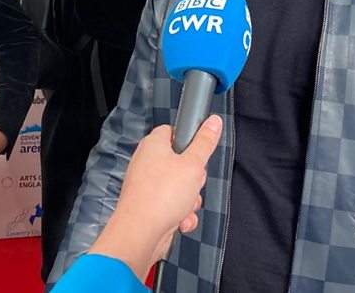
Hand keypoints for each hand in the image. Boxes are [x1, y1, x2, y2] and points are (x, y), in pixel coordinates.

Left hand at [88, 115, 222, 281]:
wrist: (140, 233)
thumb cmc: (161, 196)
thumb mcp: (193, 164)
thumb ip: (205, 142)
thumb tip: (214, 122)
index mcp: (153, 145)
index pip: (173, 130)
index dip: (189, 139)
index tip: (200, 149)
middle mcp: (147, 163)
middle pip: (180, 162)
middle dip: (193, 177)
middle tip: (193, 182)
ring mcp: (147, 185)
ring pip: (179, 187)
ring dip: (189, 199)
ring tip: (185, 205)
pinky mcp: (149, 205)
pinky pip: (172, 205)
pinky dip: (180, 214)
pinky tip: (181, 220)